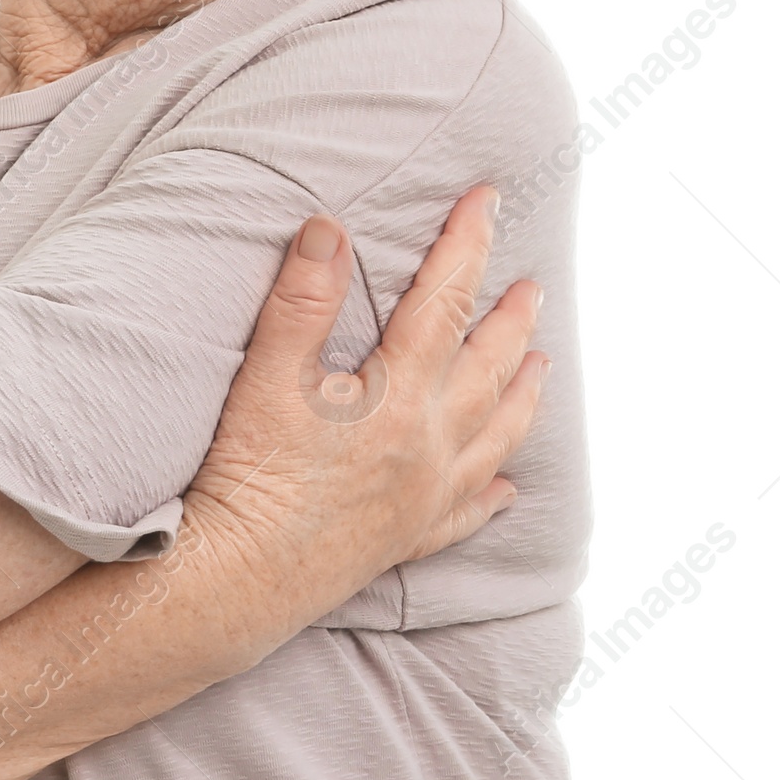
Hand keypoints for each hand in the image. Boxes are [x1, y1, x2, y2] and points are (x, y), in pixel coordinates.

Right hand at [186, 186, 543, 655]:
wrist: (237, 580)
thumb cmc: (247, 476)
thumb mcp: (266, 376)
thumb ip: (302, 300)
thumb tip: (329, 228)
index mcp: (399, 399)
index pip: (444, 302)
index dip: (467, 245)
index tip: (487, 200)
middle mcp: (430, 447)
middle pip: (487, 369)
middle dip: (511, 320)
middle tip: (533, 286)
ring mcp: (425, 498)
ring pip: (496, 437)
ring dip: (523, 396)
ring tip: (541, 366)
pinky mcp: (408, 538)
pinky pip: (467, 512)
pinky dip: (492, 493)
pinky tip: (504, 487)